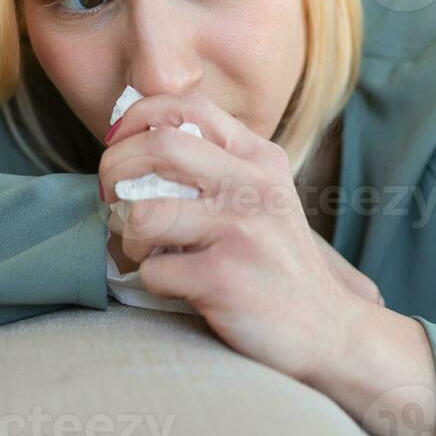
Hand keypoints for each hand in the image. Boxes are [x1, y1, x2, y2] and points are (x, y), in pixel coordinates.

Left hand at [98, 92, 380, 383]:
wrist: (327, 329)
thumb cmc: (276, 263)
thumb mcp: (262, 198)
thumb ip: (217, 166)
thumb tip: (137, 138)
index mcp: (259, 158)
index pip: (188, 106)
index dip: (138, 117)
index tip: (116, 141)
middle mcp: (253, 185)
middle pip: (158, 145)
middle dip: (114, 168)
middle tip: (108, 195)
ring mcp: (240, 230)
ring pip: (144, 213)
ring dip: (128, 236)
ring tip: (145, 250)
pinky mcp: (224, 277)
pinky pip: (153, 271)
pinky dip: (152, 282)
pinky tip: (176, 286)